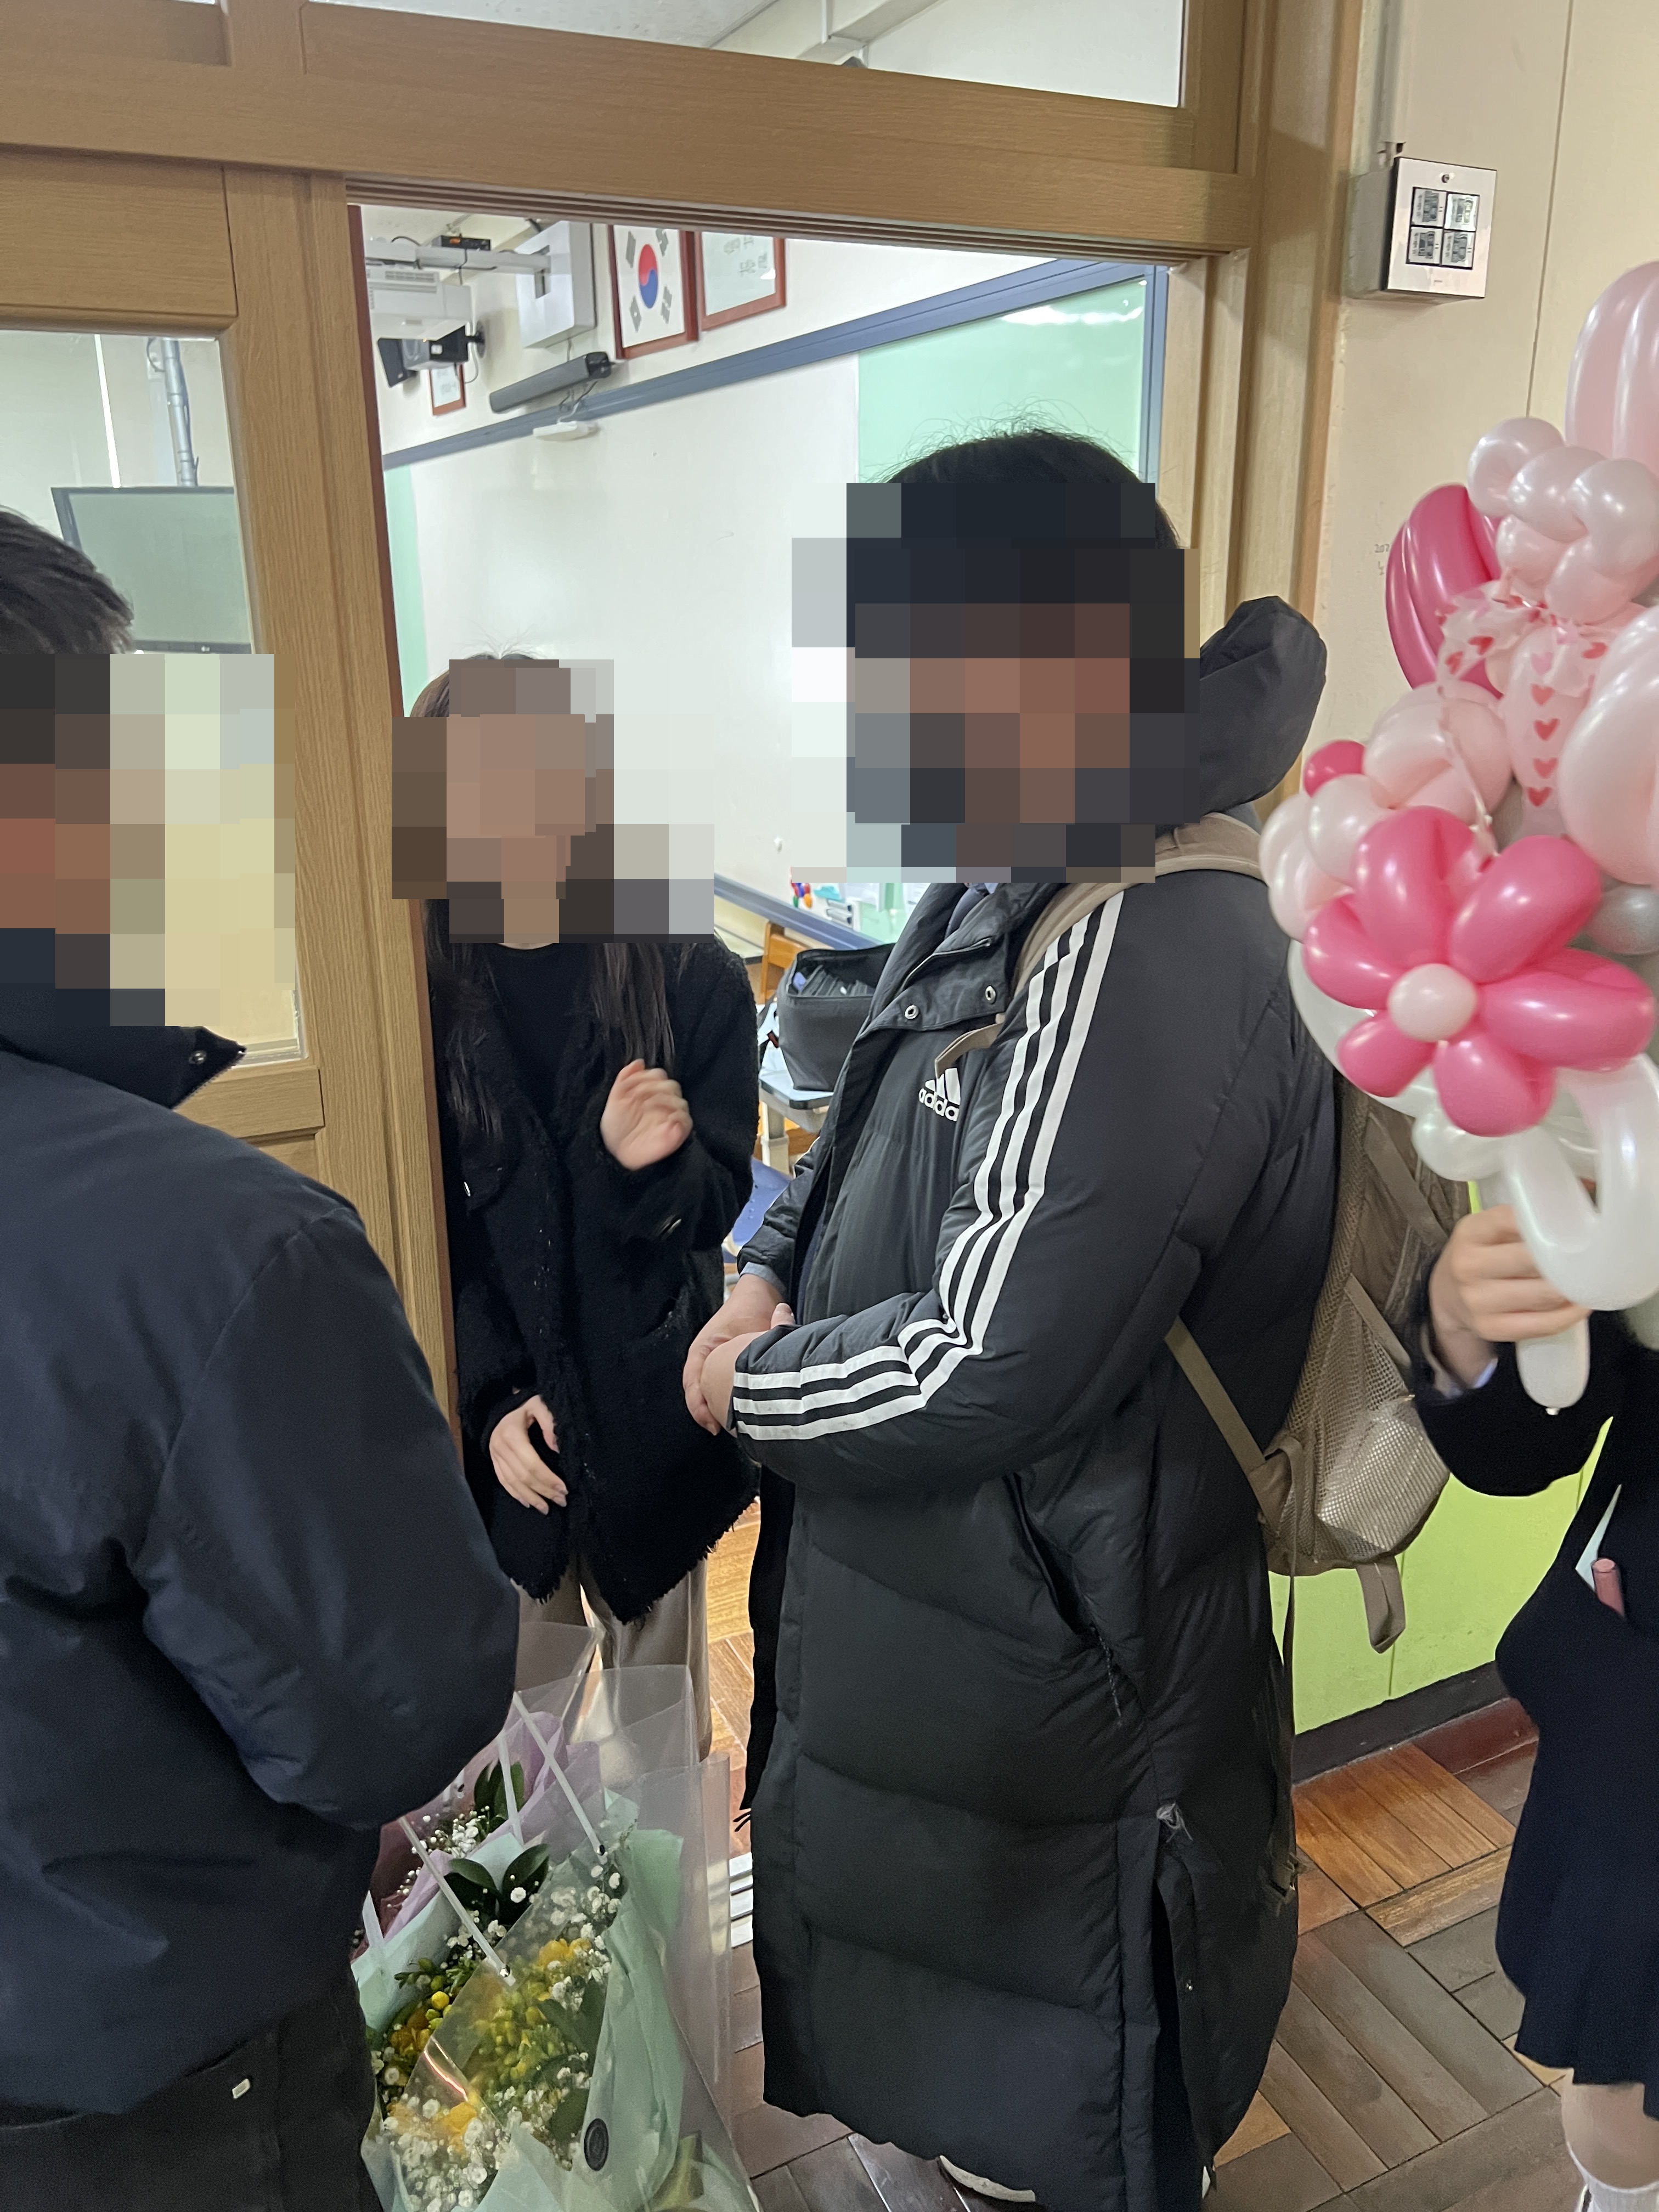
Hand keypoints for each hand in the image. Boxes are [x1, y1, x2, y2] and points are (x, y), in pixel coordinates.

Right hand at [489, 1395, 567, 1513]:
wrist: (502, 1407)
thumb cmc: (525, 1406)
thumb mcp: (538, 1404)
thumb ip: (549, 1421)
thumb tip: (556, 1447)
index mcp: (512, 1435)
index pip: (532, 1464)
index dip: (548, 1479)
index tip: (563, 1488)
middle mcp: (500, 1447)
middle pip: (523, 1476)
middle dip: (544, 1491)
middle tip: (561, 1501)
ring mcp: (494, 1456)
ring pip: (513, 1483)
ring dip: (531, 1497)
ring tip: (547, 1508)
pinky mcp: (493, 1461)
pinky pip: (503, 1481)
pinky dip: (516, 1494)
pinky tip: (528, 1503)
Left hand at [600, 1060, 691, 1170]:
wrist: (615, 1152)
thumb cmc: (615, 1127)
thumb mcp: (614, 1099)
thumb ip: (625, 1078)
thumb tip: (638, 1062)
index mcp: (649, 1092)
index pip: (658, 1075)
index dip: (647, 1077)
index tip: (632, 1087)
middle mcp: (662, 1103)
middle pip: (671, 1085)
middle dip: (654, 1088)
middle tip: (638, 1097)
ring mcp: (670, 1117)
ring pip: (680, 1101)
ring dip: (663, 1101)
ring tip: (646, 1108)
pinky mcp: (677, 1132)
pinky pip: (686, 1120)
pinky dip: (677, 1116)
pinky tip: (662, 1118)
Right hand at [699, 1305, 794, 1432]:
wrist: (764, 1291)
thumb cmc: (750, 1305)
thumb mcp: (749, 1328)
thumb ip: (754, 1350)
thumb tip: (761, 1379)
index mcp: (701, 1350)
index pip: (693, 1384)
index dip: (700, 1407)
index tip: (713, 1425)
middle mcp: (706, 1359)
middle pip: (701, 1394)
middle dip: (712, 1415)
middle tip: (728, 1431)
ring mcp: (717, 1363)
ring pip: (713, 1393)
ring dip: (723, 1410)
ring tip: (737, 1428)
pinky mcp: (731, 1366)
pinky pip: (726, 1389)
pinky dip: (733, 1402)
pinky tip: (747, 1414)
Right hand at [1428, 1206, 1592, 1388]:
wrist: (1446, 1296)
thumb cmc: (1480, 1256)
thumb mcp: (1489, 1229)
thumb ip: (1526, 1217)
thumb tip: (1587, 1188)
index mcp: (1470, 1233)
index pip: (1516, 1220)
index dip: (1552, 1221)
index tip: (1577, 1222)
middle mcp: (1469, 1266)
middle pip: (1535, 1260)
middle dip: (1568, 1258)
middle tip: (1594, 1253)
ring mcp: (1478, 1301)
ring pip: (1545, 1294)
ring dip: (1575, 1287)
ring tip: (1589, 1278)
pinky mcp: (1491, 1328)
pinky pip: (1543, 1324)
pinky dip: (1569, 1314)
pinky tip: (1579, 1303)